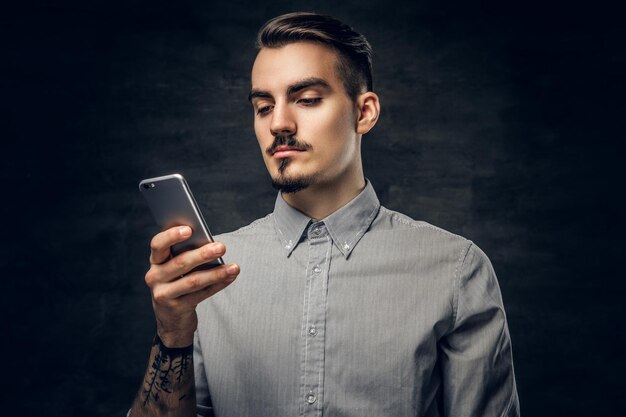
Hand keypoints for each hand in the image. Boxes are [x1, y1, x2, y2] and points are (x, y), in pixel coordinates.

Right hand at [145, 225, 239, 346]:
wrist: (171, 319)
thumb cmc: (177, 283)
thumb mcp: (175, 269)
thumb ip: (186, 255)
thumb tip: (211, 244)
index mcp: (155, 261)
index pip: (158, 244)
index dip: (171, 236)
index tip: (190, 229)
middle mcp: (154, 277)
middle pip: (180, 263)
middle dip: (203, 254)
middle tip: (221, 247)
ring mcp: (163, 294)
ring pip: (193, 281)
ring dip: (216, 273)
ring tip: (234, 267)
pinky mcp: (176, 308)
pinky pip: (201, 294)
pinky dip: (218, 285)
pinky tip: (230, 277)